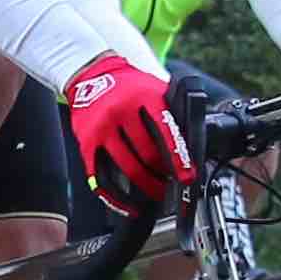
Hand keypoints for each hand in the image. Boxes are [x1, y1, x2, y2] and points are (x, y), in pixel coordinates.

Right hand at [62, 53, 196, 205]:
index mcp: (144, 97)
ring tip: (157, 192)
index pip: (165, 131)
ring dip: (146, 186)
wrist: (91, 74)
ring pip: (128, 168)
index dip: (178, 158)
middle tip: (173, 184)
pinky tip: (129, 205)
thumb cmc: (129, 86)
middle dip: (163, 174)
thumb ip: (171, 112)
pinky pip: (101, 178)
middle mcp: (120, 112)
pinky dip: (116, 197)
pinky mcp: (86, 143)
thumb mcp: (153, 89)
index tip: (187, 177)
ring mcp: (102, 129)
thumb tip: (193, 146)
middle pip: (147, 154)